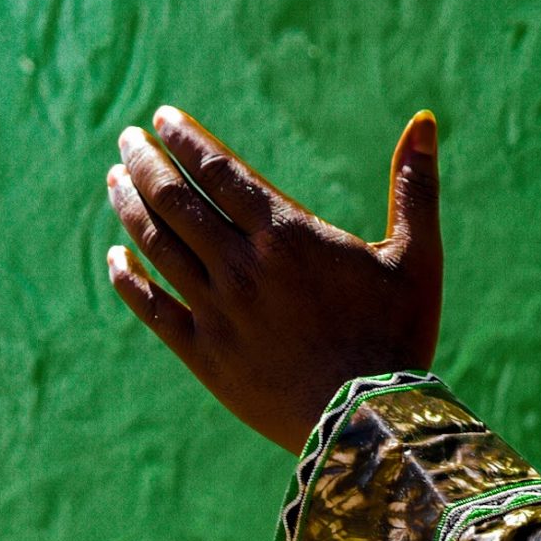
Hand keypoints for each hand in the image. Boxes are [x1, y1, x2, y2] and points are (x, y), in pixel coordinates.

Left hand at [103, 107, 443, 453]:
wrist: (371, 422)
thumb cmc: (401, 335)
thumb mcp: (416, 256)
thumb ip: (414, 186)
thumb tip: (425, 121)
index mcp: (288, 236)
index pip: (219, 171)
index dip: (186, 140)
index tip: (162, 118)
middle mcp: (242, 267)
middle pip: (176, 201)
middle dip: (147, 162)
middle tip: (129, 139)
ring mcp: (217, 312)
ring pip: (157, 247)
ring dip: (130, 207)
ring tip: (116, 178)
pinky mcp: (205, 355)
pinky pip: (152, 308)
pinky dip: (128, 278)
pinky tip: (115, 257)